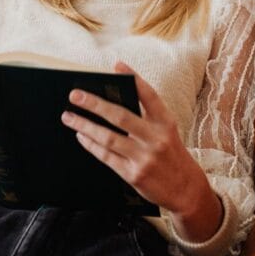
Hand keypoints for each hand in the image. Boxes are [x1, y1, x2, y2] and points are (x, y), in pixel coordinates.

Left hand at [61, 62, 221, 243]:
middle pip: (120, 116)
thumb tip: (115, 99)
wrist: (185, 189)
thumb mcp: (167, 131)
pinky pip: (107, 157)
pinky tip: (81, 136)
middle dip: (94, 104)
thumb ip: (147, 117)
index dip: (134, 78)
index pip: (149, 95)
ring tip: (69, 117)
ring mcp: (144, 157)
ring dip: (85, 126)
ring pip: (108, 137)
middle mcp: (155, 138)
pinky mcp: (133, 175)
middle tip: (75, 95)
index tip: (117, 65)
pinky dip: (91, 145)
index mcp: (166, 123)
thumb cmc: (172, 154)